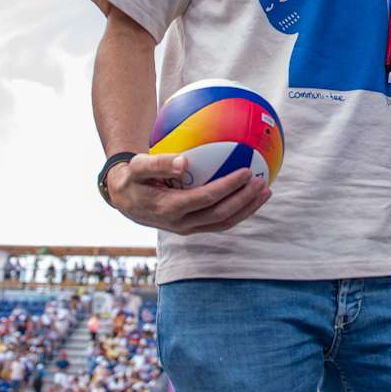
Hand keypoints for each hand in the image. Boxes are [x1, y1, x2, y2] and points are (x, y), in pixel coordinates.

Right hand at [106, 153, 270, 234]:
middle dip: (244, 200)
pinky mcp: (193, 227)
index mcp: (169, 208)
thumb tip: (185, 163)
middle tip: (263, 182)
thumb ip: (159, 164)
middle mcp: (181, 223)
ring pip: (224, 223)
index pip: (206, 198)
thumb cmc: (132, 177)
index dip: (228, 187)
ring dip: (247, 209)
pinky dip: (239, 211)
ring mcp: (188, 228)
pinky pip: (220, 222)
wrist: (124, 199)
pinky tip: (251, 195)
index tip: (246, 171)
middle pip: (221, 215)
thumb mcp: (138, 167)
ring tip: (266, 191)